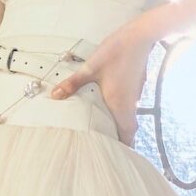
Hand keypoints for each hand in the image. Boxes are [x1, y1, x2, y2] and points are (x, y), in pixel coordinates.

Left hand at [46, 20, 152, 145]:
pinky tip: (108, 108)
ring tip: (104, 132)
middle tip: (106, 149)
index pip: (126, 136)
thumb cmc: (117, 52)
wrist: (140, 36)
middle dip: (119, 141)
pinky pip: (128, 107)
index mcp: (120, 105)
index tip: (114, 160)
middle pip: (128, 130)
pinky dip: (120, 113)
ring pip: (128, 119)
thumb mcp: (91, 67)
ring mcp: (134, 96)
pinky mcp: (134, 87)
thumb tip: (55, 96)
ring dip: (119, 127)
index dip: (123, 150)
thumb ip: (73, 83)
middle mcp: (130, 104)